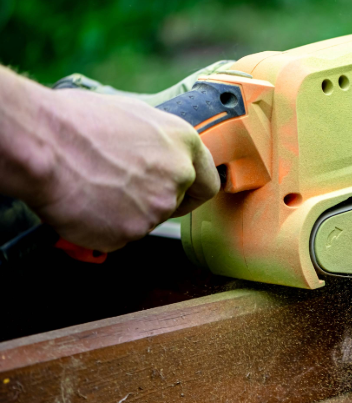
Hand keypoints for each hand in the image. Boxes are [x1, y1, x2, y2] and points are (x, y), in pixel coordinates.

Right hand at [25, 89, 218, 251]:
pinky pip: (118, 236)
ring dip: (124, 212)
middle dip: (151, 200)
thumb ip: (156, 142)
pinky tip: (84, 203)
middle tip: (119, 188)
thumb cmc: (76, 122)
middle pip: (173, 203)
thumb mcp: (131, 116)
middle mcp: (178, 177)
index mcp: (184, 143)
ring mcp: (156, 208)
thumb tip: (153, 153)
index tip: (180, 195)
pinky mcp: (130, 233)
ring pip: (145, 220)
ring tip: (93, 186)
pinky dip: (102, 226)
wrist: (42, 143)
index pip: (207, 183)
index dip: (191, 191)